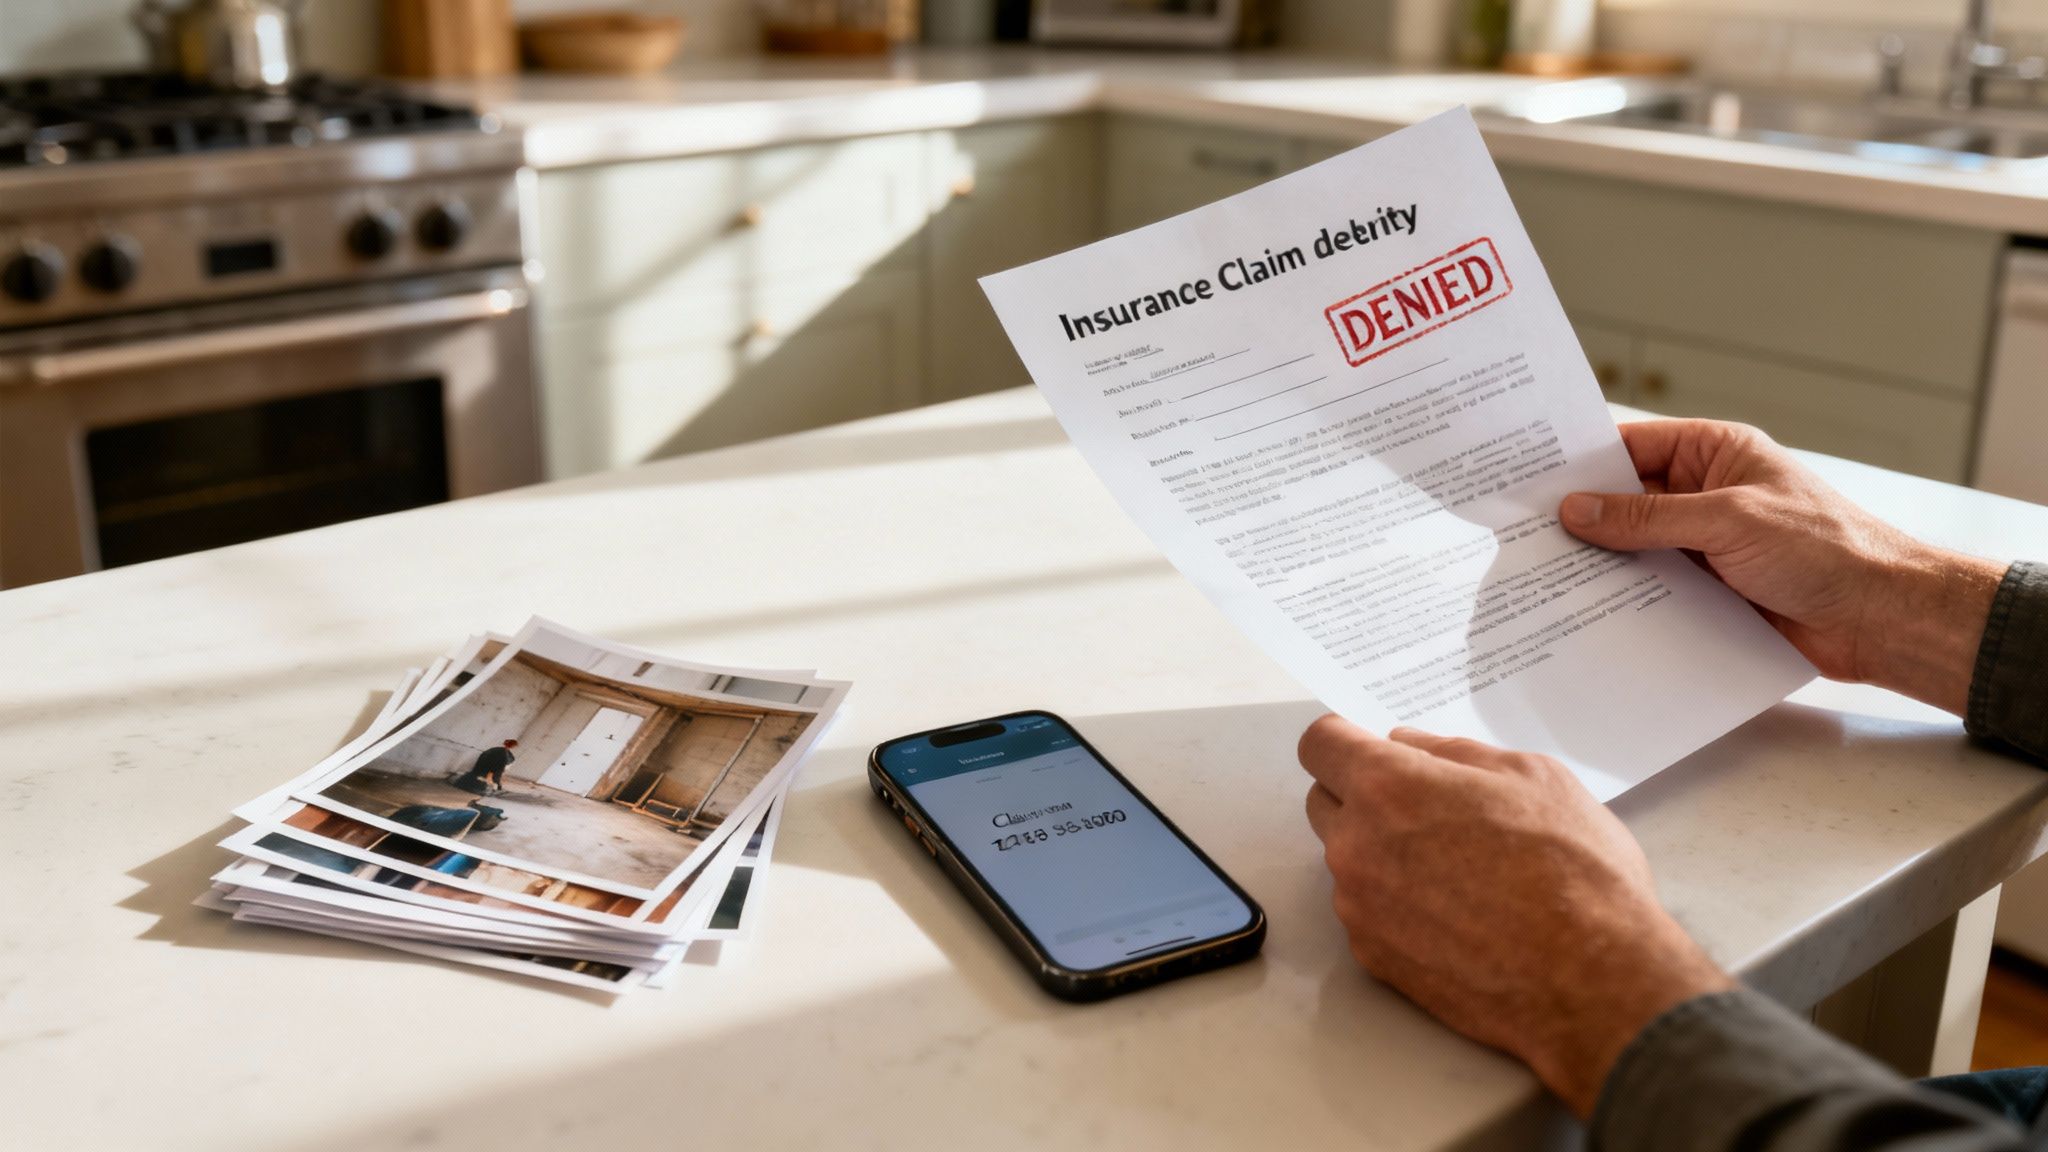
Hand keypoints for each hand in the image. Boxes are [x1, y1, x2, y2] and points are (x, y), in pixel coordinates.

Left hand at [1300, 716, 1729, 1116]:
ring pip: (1346, 859)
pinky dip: (1394, 904)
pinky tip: (1454, 913)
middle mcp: (1356, 847)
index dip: (1345, 739)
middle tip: (1424, 805)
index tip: (1368, 745)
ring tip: (1454, 866)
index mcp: (1389, 788)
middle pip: (1324, 801)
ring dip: (1380, 851)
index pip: (1321, 744)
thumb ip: (1456, 753)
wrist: (1594, 983)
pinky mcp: (1372, 958)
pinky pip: (1365, 911)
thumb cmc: (1575, 872)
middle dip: (1360, 793)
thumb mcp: (1533, 777)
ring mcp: (1359, 909)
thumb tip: (1411, 746)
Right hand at [1560, 419, 2003, 714]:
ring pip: (1634, 552)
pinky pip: (1652, 595)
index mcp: (1716, 454)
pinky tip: (1584, 615)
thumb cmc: (1828, 548)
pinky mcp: (1708, 595)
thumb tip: (1578, 510)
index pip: (1632, 447)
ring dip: (1599, 566)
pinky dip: (1623, 604)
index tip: (1529, 478)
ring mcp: (1704, 548)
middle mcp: (1705, 496)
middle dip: (1580, 518)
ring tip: (1539, 577)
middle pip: (1624, 502)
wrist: (1883, 618)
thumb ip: (1649, 517)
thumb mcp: (1729, 520)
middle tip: (1520, 533)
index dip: (1582, 461)